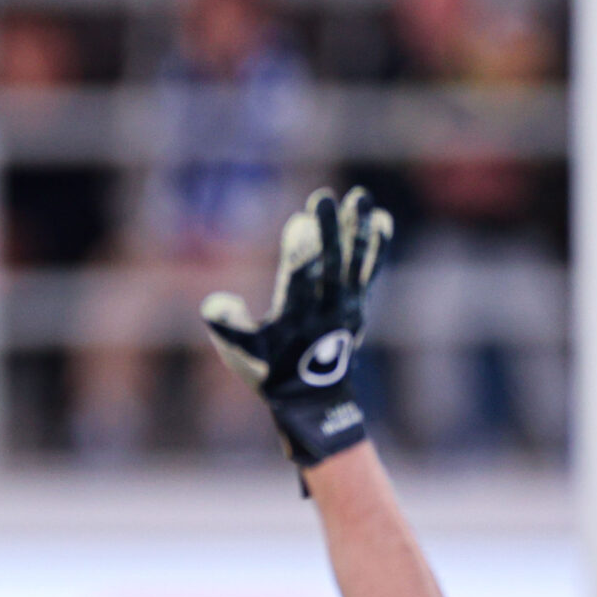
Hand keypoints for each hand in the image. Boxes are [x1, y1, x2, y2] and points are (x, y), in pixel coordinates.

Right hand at [200, 186, 392, 467]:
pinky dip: (376, 245)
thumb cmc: (269, 372)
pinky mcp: (359, 304)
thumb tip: (217, 302)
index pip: (300, 278)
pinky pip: (370, 270)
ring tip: (360, 196)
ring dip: (357, 228)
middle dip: (328, 229)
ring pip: (354, 261)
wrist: (314, 400)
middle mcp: (326, 310)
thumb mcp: (240, 354)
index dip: (301, 249)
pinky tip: (380, 219)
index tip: (301, 219)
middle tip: (323, 196)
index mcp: (294, 318)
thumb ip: (227, 326)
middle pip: (330, 263)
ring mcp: (347, 306)